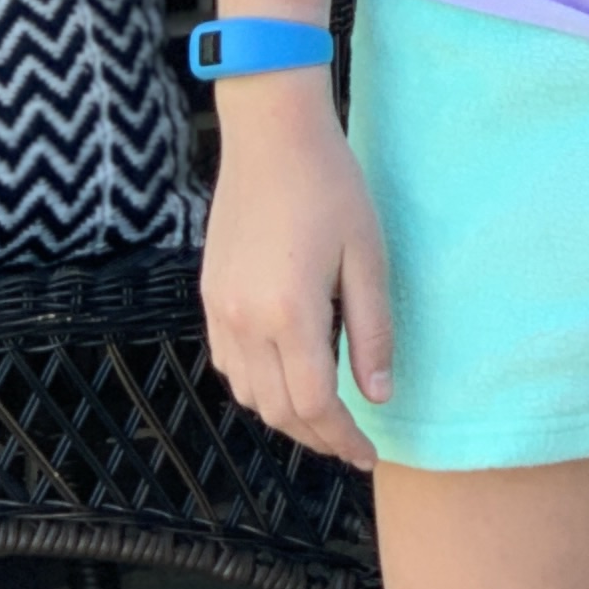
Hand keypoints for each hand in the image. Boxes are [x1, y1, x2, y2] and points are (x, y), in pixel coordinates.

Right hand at [197, 76, 392, 473]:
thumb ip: (372, 331)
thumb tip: (378, 396)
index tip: (369, 454)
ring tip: (325, 415)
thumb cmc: (331, 187)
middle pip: (278, 410)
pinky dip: (258, 386)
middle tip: (352, 444)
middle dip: (318, 437)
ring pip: (248, 393)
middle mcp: (245, 320)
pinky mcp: (209, 294)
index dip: (343, 439)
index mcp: (290, 313)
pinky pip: (229, 364)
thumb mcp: (368, 257)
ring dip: (286, 415)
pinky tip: (288, 376)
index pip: (315, 405)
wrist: (270, 134)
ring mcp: (219, 309)